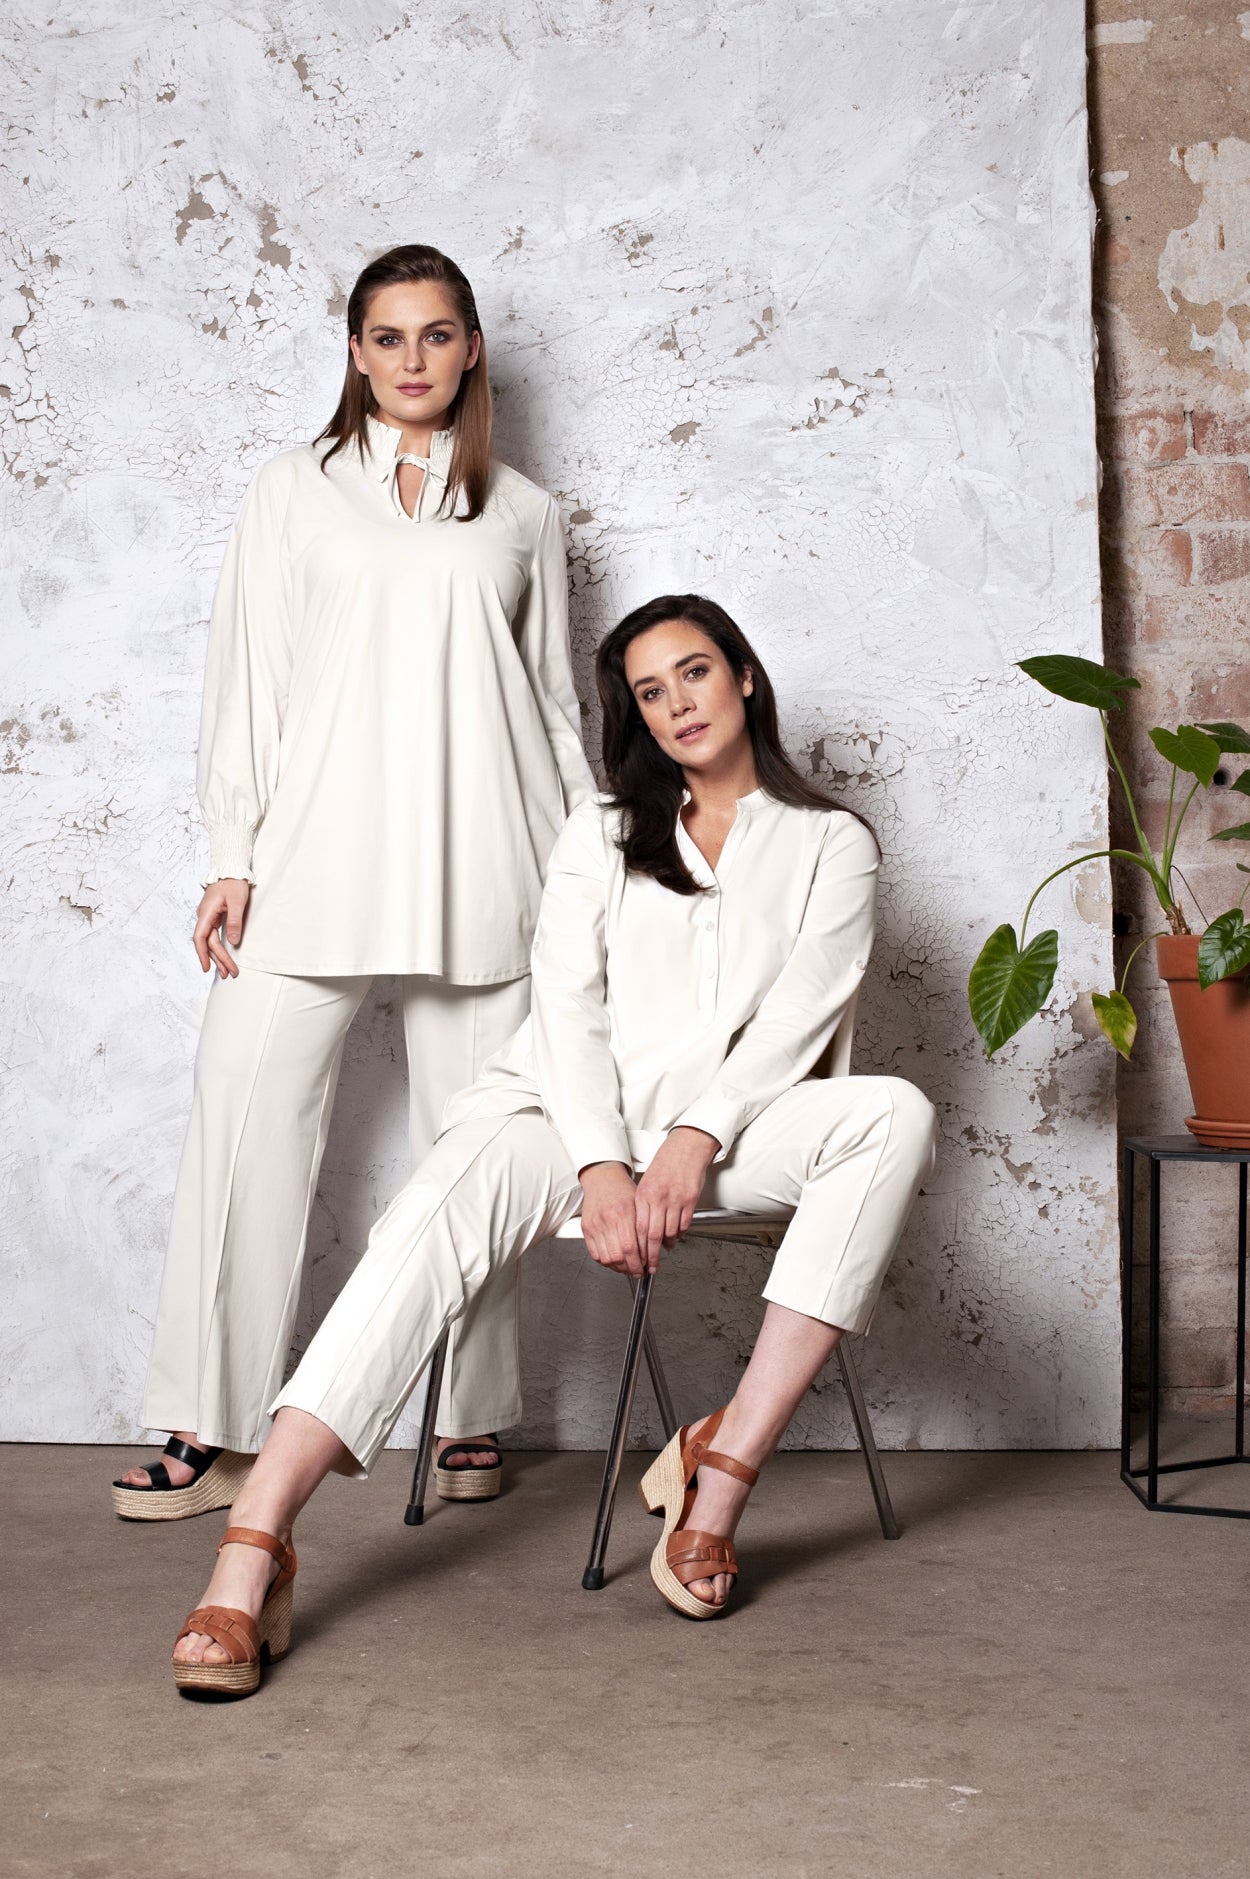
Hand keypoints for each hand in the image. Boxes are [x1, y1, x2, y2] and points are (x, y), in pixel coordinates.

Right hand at [193, 879, 249, 978]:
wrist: (232, 869)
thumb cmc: (234, 883)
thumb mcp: (237, 901)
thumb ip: (234, 921)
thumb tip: (232, 942)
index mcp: (206, 912)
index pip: (200, 937)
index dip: (202, 954)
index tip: (207, 968)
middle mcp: (204, 916)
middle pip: (208, 943)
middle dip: (218, 959)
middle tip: (229, 974)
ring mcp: (208, 916)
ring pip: (211, 941)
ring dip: (218, 956)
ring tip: (226, 971)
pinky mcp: (214, 916)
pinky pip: (213, 935)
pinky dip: (218, 947)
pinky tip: (222, 957)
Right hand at [578, 1162, 644, 1275]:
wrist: (602, 1178)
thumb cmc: (622, 1190)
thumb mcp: (638, 1204)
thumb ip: (643, 1227)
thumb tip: (652, 1251)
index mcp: (623, 1213)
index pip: (631, 1247)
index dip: (639, 1262)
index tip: (646, 1267)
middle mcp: (608, 1220)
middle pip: (619, 1256)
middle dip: (631, 1268)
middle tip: (638, 1270)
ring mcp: (595, 1225)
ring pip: (607, 1259)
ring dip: (619, 1268)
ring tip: (627, 1267)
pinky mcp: (586, 1229)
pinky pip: (595, 1254)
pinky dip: (606, 1262)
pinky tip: (615, 1260)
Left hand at [633, 1127, 719, 1271]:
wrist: (686, 1147)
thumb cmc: (666, 1163)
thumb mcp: (647, 1182)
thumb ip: (643, 1204)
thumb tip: (641, 1229)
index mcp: (644, 1194)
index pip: (638, 1229)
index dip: (639, 1248)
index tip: (639, 1258)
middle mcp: (658, 1198)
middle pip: (653, 1235)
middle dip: (651, 1255)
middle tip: (651, 1266)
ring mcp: (675, 1199)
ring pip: (670, 1232)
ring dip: (668, 1245)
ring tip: (665, 1249)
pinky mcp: (690, 1200)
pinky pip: (684, 1224)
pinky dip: (680, 1234)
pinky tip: (676, 1235)